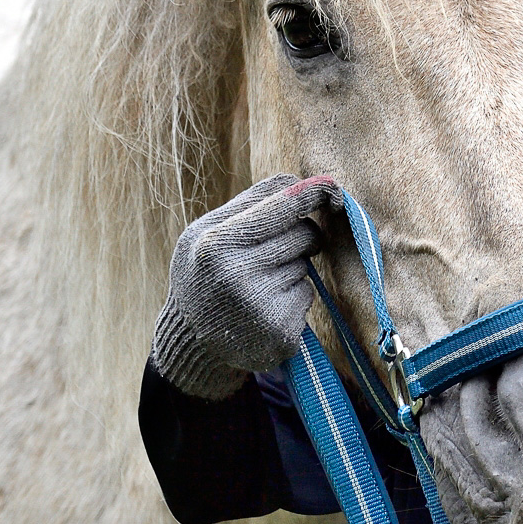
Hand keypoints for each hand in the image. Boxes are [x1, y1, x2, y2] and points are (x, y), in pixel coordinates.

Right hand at [150, 174, 335, 398]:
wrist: (190, 340)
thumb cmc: (203, 273)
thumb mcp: (205, 233)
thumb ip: (249, 205)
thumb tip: (311, 182)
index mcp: (216, 243)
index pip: (283, 202)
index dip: (314, 192)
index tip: (332, 187)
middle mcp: (237, 274)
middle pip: (304, 232)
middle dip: (300, 235)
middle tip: (274, 250)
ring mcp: (261, 306)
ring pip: (305, 263)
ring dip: (290, 268)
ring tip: (255, 285)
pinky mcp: (281, 331)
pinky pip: (307, 293)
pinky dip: (292, 297)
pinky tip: (263, 308)